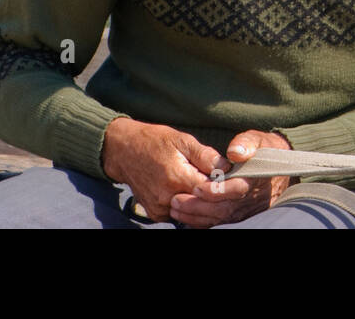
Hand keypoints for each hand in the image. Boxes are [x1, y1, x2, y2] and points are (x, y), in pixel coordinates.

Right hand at [101, 117, 224, 222]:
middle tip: (220, 182)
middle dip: (214, 195)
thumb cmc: (154, 142)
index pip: (211, 191)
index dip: (223, 185)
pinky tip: (189, 191)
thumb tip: (226, 167)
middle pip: (202, 204)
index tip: (231, 178)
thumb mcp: (182, 140)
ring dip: (201, 202)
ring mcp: (160, 208)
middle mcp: (167, 197)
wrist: (124, 152)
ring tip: (202, 184)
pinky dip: (188, 205)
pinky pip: (180, 214)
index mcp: (177, 177)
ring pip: (192, 211)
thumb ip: (205, 155)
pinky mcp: (156, 214)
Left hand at [166, 129, 292, 227]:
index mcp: (256, 179)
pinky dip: (203, 222)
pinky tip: (187, 217)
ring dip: (196, 216)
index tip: (197, 187)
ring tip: (176, 209)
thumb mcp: (257, 139)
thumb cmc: (264, 149)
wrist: (279, 165)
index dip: (216, 190)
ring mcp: (247, 210)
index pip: (236, 189)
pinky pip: (221, 223)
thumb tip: (234, 152)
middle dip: (198, 206)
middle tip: (176, 201)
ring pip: (221, 219)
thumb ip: (246, 143)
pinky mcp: (241, 216)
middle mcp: (252, 199)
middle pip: (224, 208)